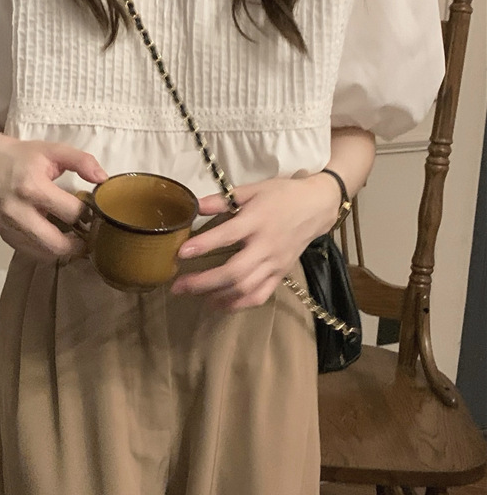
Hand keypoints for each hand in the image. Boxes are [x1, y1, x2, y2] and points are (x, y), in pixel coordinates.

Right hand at [0, 135, 106, 260]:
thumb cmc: (23, 157)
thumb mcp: (54, 151)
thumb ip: (81, 161)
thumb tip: (103, 179)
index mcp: (32, 187)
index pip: (70, 213)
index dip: (87, 215)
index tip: (93, 211)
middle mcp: (17, 211)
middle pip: (56, 244)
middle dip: (78, 245)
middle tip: (89, 237)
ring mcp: (9, 227)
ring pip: (45, 254)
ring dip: (64, 250)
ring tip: (75, 239)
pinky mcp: (5, 235)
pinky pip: (33, 253)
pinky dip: (49, 250)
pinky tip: (57, 238)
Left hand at [171, 175, 339, 309]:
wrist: (317, 206)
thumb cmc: (281, 195)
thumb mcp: (251, 190)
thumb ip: (221, 199)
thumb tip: (193, 206)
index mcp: (256, 221)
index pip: (227, 236)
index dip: (203, 245)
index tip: (181, 253)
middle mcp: (266, 246)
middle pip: (235, 272)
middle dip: (204, 281)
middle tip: (178, 285)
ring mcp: (275, 264)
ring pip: (246, 288)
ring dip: (217, 296)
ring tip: (193, 296)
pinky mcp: (281, 274)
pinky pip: (260, 295)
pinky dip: (239, 304)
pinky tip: (219, 304)